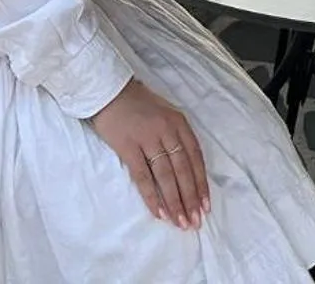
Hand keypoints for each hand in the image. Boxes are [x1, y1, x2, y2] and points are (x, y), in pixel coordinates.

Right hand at [90, 79, 209, 228]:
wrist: (109, 92)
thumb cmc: (138, 105)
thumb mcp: (165, 114)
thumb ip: (177, 137)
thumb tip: (187, 170)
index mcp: (179, 123)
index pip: (195, 158)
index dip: (201, 183)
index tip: (205, 205)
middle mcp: (167, 131)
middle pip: (183, 170)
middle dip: (190, 198)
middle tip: (195, 221)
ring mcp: (148, 139)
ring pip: (166, 176)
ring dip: (174, 201)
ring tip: (180, 222)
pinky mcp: (128, 147)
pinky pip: (143, 176)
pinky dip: (152, 196)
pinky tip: (158, 212)